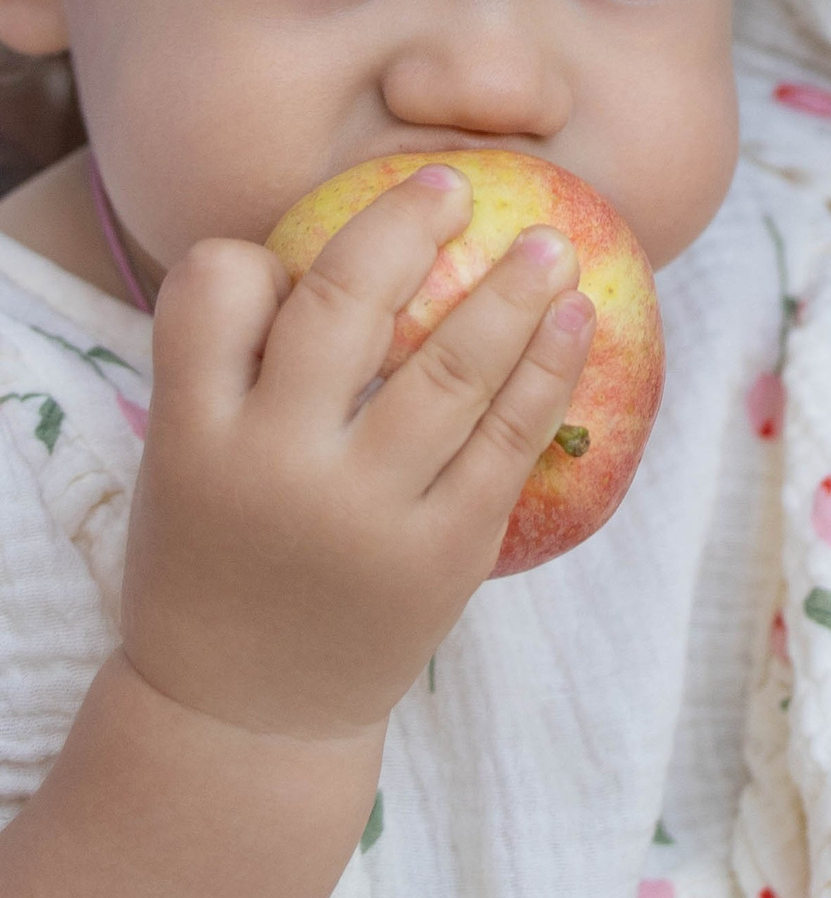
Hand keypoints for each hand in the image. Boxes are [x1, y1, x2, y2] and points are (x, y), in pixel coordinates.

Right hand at [121, 163, 593, 740]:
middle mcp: (275, 466)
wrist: (246, 715)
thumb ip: (234, 373)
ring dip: (511, 290)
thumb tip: (346, 251)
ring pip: (449, 368)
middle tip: (456, 182)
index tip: (307, 245)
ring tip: (553, 244)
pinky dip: (550, 370)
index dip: (253, 255)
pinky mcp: (443, 552)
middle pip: (342, 306)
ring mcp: (366, 512)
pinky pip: (511, 440)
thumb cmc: (220, 563)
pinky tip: (578, 321)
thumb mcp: (185, 464)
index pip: (211, 289)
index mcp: (191, 433)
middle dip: (406, 225)